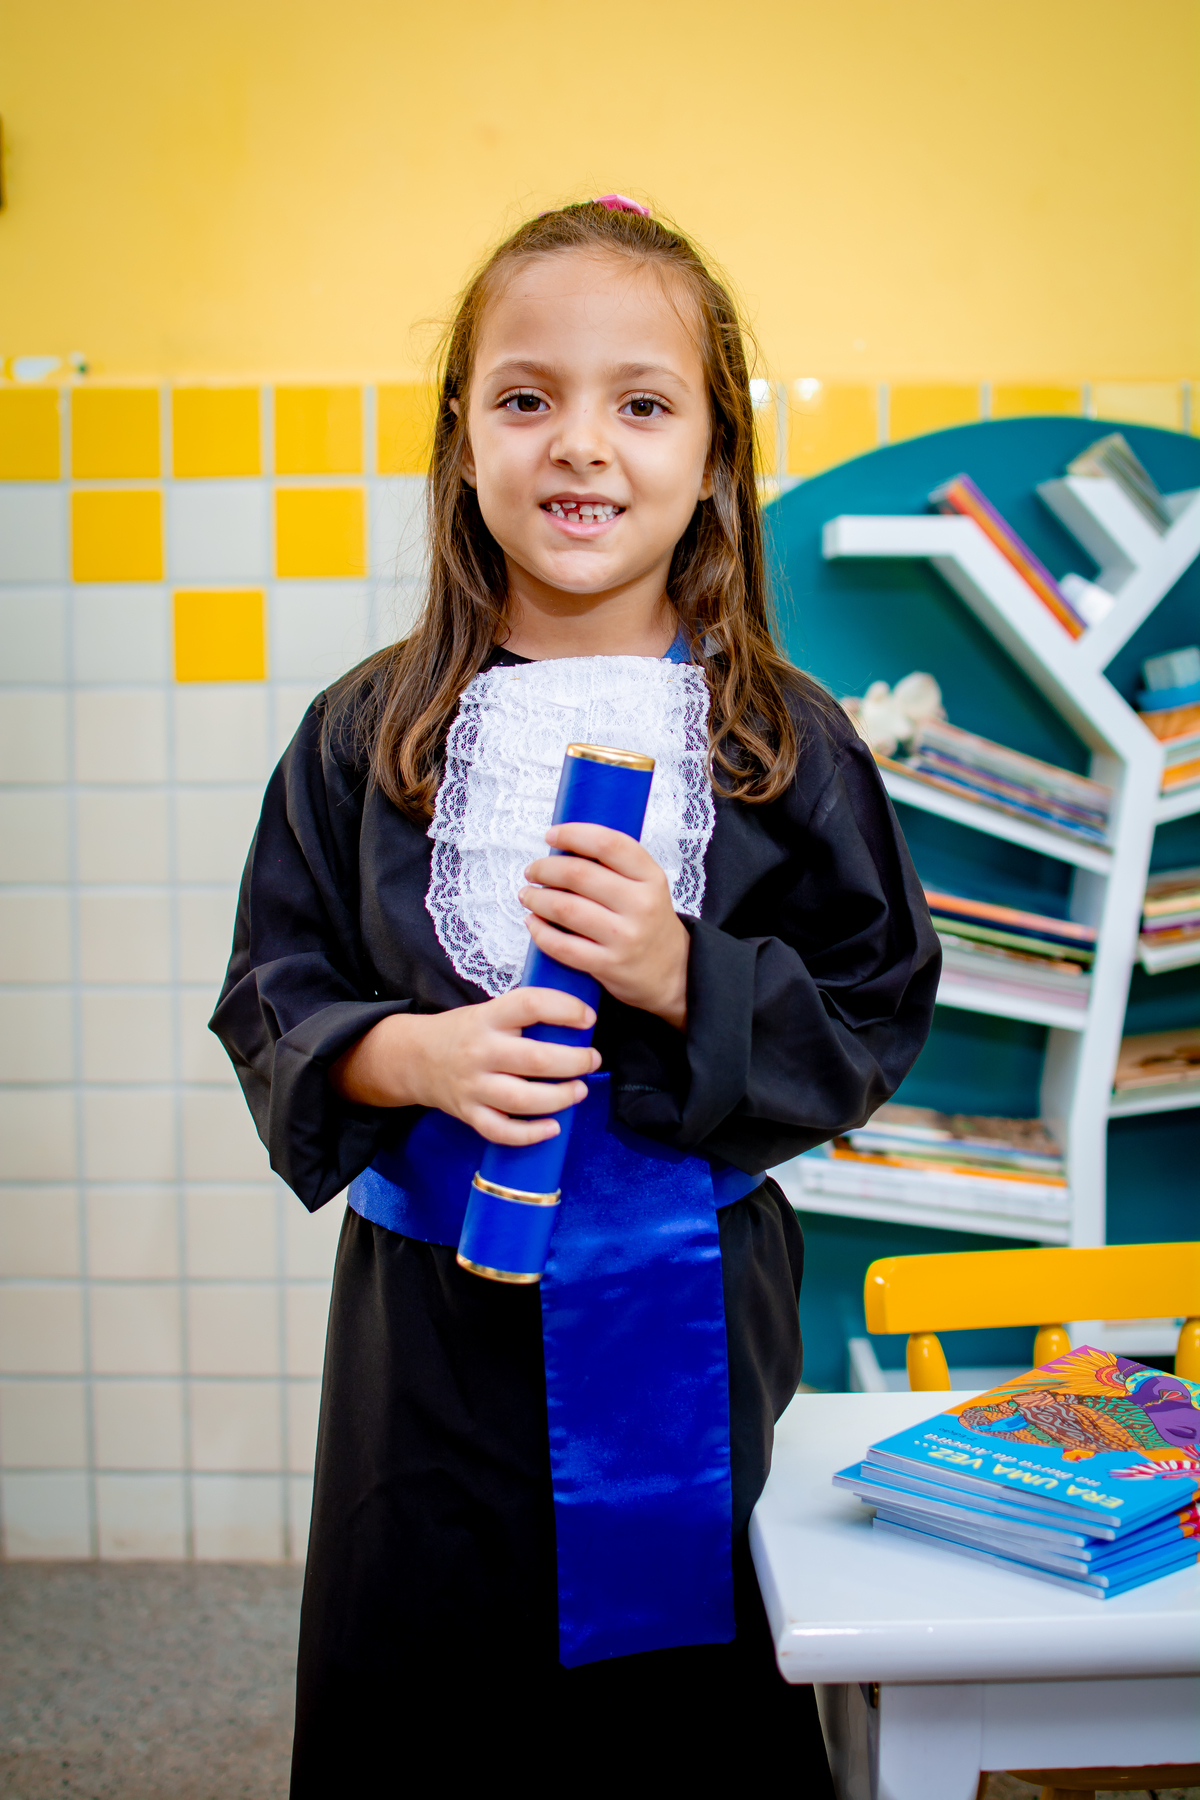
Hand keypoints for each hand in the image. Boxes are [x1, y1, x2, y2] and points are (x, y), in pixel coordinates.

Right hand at [328, 988, 600, 1144]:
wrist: (414, 1058)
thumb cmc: (465, 1032)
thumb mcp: (488, 1011)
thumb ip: (524, 1015)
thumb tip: (578, 1020)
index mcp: (488, 1018)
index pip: (530, 1004)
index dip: (565, 1009)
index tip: (588, 1017)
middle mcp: (480, 1051)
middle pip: (536, 1058)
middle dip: (574, 1061)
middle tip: (592, 1059)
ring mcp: (473, 1086)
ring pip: (522, 1099)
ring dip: (559, 1098)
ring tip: (580, 1091)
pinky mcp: (469, 1113)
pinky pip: (501, 1131)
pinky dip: (530, 1134)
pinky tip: (553, 1127)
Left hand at [519, 822, 689, 1029]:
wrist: (673, 972)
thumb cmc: (649, 921)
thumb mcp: (647, 885)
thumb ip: (614, 865)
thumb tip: (563, 846)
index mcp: (651, 877)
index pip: (608, 844)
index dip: (573, 834)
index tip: (551, 835)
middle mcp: (641, 905)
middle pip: (579, 874)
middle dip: (545, 869)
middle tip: (533, 870)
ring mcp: (625, 937)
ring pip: (565, 909)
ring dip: (537, 898)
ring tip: (528, 894)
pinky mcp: (609, 965)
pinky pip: (562, 946)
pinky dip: (539, 931)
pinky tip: (533, 922)